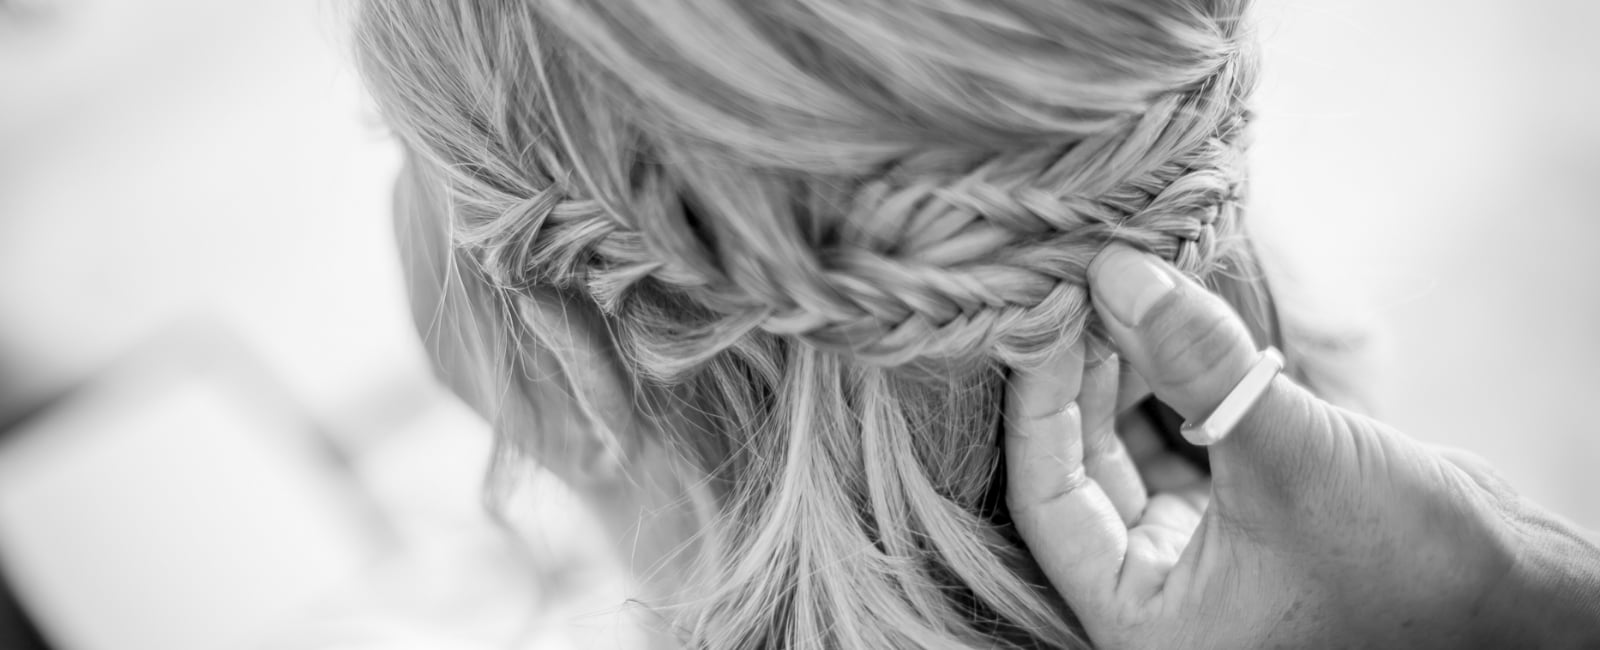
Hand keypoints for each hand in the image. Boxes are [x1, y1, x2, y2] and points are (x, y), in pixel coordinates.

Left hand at [1004, 244, 1599, 647]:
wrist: (1523, 597)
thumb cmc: (1414, 566)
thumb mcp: (1291, 455)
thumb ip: (1196, 365)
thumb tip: (1117, 276)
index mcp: (1143, 617)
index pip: (1049, 497)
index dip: (1040, 401)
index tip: (1045, 313)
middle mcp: (1156, 590)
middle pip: (1081, 464)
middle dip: (1084, 371)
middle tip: (1090, 282)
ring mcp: (1195, 553)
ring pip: (1126, 445)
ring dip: (1128, 367)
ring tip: (1130, 285)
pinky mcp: (1235, 517)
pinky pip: (1176, 440)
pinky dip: (1174, 382)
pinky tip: (1173, 318)